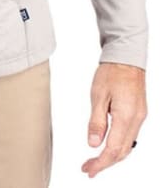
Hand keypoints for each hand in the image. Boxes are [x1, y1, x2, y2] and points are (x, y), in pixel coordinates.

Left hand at [82, 61, 146, 177]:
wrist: (126, 57)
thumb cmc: (112, 72)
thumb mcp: (98, 95)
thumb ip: (96, 121)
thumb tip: (93, 144)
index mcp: (126, 117)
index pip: (113, 149)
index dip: (100, 163)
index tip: (88, 169)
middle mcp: (136, 120)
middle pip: (122, 152)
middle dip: (105, 163)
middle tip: (89, 168)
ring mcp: (140, 117)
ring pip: (128, 146)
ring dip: (112, 157)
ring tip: (96, 161)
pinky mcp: (139, 113)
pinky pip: (130, 136)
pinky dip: (119, 146)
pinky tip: (109, 146)